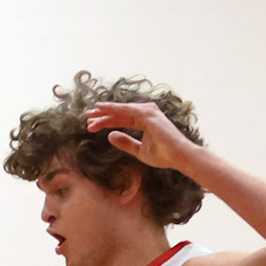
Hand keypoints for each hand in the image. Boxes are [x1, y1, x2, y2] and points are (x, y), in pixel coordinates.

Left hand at [86, 100, 203, 175]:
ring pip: (121, 111)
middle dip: (103, 115)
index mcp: (144, 121)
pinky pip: (126, 110)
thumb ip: (125, 143)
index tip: (92, 125)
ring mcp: (147, 112)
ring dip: (105, 112)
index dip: (106, 122)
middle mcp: (146, 113)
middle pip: (119, 113)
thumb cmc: (163, 155)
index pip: (122, 120)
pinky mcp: (147, 114)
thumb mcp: (139, 150)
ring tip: (90, 114)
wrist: (178, 156)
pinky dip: (113, 109)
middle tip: (87, 117)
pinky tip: (101, 108)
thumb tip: (109, 136)